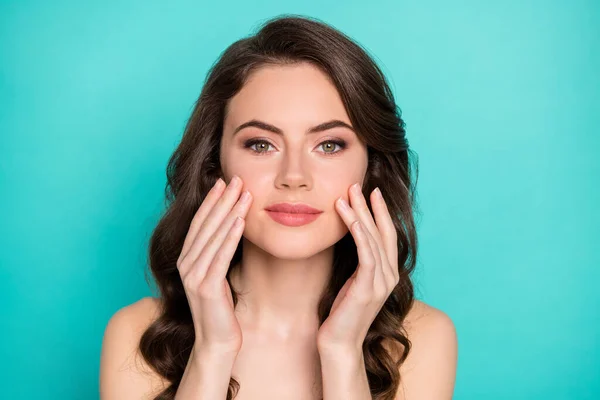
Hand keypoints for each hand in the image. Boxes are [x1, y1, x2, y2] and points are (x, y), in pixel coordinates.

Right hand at [176, 175, 251, 355]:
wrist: (217, 341)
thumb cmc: (222, 308)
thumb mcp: (218, 274)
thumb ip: (219, 252)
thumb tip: (234, 225)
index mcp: (186, 259)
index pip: (200, 223)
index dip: (211, 200)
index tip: (224, 180)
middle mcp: (185, 265)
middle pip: (206, 225)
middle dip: (222, 200)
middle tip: (237, 178)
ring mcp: (193, 276)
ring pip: (214, 237)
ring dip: (230, 212)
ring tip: (244, 193)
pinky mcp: (206, 288)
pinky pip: (220, 256)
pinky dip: (231, 237)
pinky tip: (241, 221)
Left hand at [316, 183, 398, 351]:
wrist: (339, 343)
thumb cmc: (341, 314)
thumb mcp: (351, 282)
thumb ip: (357, 264)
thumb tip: (347, 239)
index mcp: (387, 273)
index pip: (386, 234)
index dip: (380, 212)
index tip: (370, 192)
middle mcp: (389, 275)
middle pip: (382, 231)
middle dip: (370, 206)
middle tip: (357, 184)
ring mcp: (381, 282)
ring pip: (372, 238)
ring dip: (360, 214)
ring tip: (347, 194)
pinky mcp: (368, 287)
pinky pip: (366, 253)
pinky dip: (358, 232)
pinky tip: (349, 217)